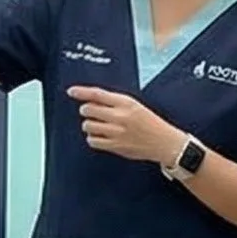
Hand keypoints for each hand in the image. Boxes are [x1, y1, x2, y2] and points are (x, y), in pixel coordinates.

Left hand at [69, 86, 184, 164]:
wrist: (164, 142)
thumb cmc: (150, 123)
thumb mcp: (134, 106)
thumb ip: (113, 103)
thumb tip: (90, 101)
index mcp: (126, 103)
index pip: (98, 94)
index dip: (82, 92)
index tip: (72, 91)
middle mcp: (120, 116)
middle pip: (88, 110)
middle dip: (86, 110)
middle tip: (90, 112)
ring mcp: (117, 132)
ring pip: (88, 126)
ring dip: (89, 125)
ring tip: (98, 126)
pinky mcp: (115, 146)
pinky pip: (92, 141)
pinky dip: (92, 138)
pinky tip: (100, 136)